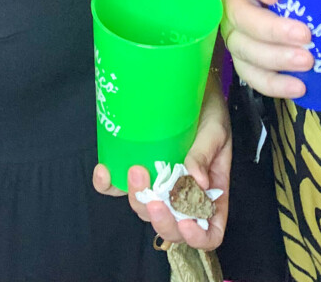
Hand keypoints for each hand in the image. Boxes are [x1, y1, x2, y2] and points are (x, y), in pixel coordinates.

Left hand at [91, 75, 230, 249]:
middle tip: (154, 198)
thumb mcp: (215, 129)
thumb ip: (205, 154)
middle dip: (161, 220)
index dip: (198, 237)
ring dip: (138, 198)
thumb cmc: (210, 109)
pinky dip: (108, 184)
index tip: (186, 223)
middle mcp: (184, 193)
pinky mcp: (138, 167)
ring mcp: (158, 182)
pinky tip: (105, 171)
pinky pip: (117, 187)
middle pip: (172, 226)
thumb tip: (198, 183)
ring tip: (136, 168)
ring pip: (144, 209)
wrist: (192, 84)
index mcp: (210, 191)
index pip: (210, 231)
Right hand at [221, 0, 312, 98]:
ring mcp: (233, 33)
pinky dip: (273, 85)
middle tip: (306, 36)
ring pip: (245, 50)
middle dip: (274, 31)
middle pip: (243, 18)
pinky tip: (297, 87)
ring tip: (306, 63)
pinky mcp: (240, 57)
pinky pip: (250, 75)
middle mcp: (231, 3)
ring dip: (276, 60)